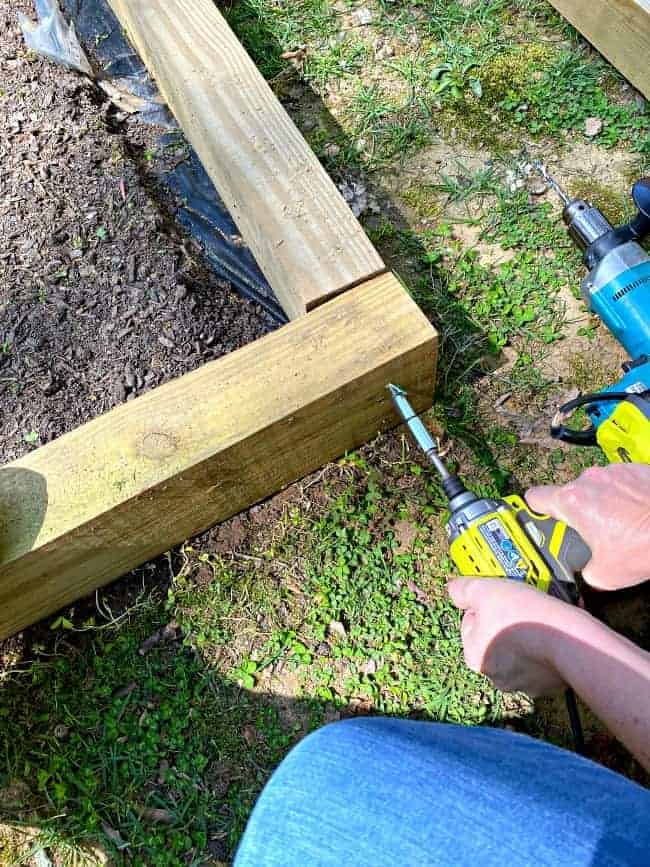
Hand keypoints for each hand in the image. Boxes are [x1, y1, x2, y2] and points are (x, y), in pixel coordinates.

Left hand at [447, 578, 575, 695]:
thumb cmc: (524, 615)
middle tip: (520, 606)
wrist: (571, 639)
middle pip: (494, 639)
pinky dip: (544, 650)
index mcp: (475, 657)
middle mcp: (495, 676)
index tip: (499, 598)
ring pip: (518, 652)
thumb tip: (453, 590)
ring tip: (538, 618)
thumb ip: (462, 589)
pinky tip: (551, 634)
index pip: (471, 623)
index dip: (484, 605)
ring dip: (524, 636)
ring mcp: (523, 684)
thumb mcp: (483, 590)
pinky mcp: (548, 686)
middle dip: (504, 622)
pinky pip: (541, 663)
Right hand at [526, 463, 649, 590]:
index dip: (534, 509)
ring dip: (603, 500)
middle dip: (577, 511)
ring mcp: (615, 470)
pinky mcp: (637, 468)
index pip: (535, 497)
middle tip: (592, 531)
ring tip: (622, 522)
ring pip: (597, 486)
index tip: (540, 519)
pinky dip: (625, 493)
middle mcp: (589, 479)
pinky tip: (639, 512)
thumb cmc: (643, 548)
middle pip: (569, 493)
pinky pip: (621, 480)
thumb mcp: (604, 575)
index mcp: (572, 501)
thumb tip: (585, 570)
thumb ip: (583, 568)